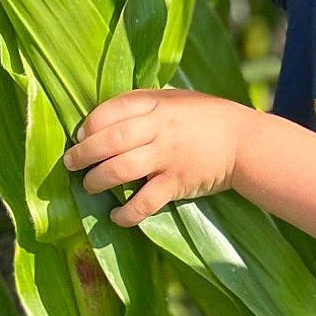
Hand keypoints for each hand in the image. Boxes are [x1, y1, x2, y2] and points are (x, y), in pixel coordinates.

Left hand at [64, 91, 247, 226]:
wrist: (244, 141)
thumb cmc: (205, 118)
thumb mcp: (176, 99)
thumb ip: (143, 105)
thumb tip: (101, 123)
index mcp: (158, 103)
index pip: (112, 110)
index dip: (90, 125)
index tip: (81, 136)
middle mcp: (159, 128)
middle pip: (110, 140)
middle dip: (83, 154)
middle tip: (70, 164)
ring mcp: (168, 157)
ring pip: (120, 170)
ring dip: (97, 180)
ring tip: (89, 186)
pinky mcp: (177, 183)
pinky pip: (145, 202)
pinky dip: (126, 213)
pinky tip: (116, 216)